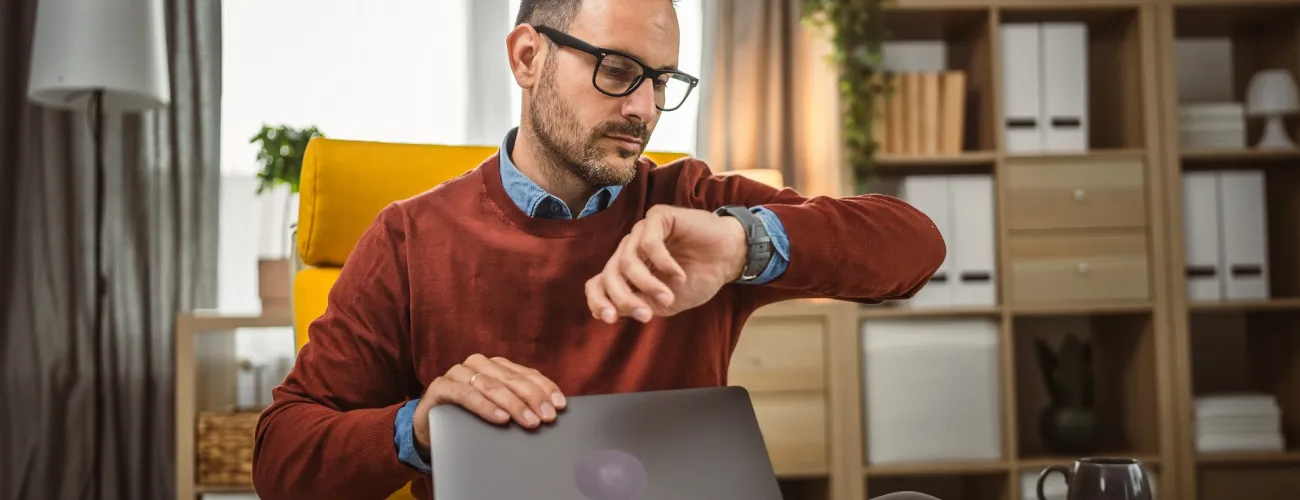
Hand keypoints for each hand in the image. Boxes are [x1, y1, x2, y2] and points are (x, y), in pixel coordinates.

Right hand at [412, 354, 566, 449]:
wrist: (428, 429)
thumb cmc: (468, 419)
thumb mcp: (497, 410)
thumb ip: (518, 404)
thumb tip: (549, 413)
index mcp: (495, 366)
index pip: (526, 374)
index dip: (544, 388)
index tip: (560, 405)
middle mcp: (477, 365)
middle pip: (511, 378)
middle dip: (532, 398)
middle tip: (547, 417)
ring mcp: (458, 373)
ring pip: (491, 385)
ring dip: (513, 404)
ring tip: (529, 421)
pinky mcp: (440, 387)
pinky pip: (465, 395)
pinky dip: (485, 407)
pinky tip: (500, 418)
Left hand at [586, 204, 747, 322]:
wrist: (729, 258)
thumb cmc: (698, 279)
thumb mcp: (665, 303)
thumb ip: (639, 304)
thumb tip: (614, 310)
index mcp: (627, 271)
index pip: (598, 284)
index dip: (598, 301)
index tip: (610, 319)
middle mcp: (630, 250)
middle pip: (609, 274)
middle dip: (624, 298)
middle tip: (646, 315)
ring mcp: (642, 232)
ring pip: (626, 260)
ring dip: (647, 284)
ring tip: (668, 296)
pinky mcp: (658, 217)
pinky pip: (648, 242)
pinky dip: (663, 263)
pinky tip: (679, 274)